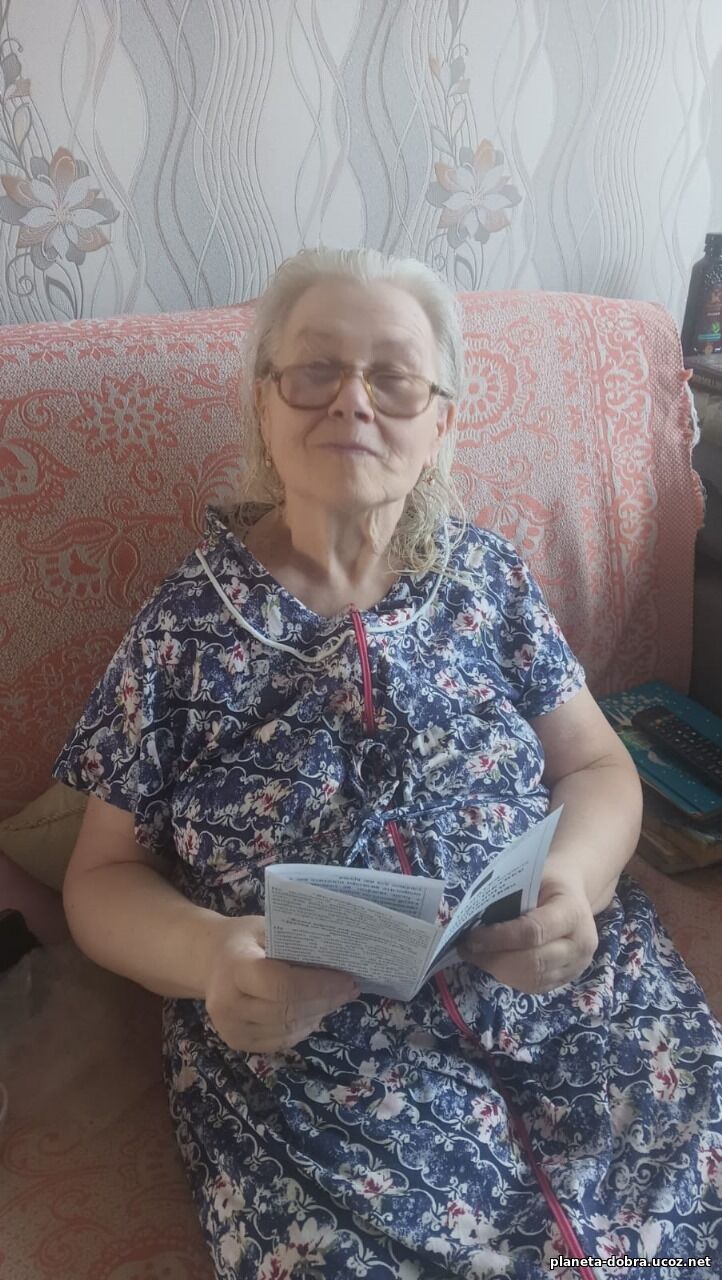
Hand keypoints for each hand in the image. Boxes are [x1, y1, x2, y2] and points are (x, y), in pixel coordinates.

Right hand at [204, 916, 358, 1051]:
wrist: (208, 960)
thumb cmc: (242, 939)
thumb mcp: (265, 927)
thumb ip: (294, 942)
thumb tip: (338, 954)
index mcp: (235, 968)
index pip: (283, 985)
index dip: (319, 985)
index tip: (346, 978)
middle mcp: (228, 1004)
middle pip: (288, 1010)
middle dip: (325, 1001)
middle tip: (349, 989)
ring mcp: (230, 1028)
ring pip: (288, 1030)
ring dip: (318, 1015)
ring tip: (337, 999)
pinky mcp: (236, 1042)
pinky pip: (280, 1041)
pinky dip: (303, 1028)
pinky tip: (315, 1012)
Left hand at [458, 873, 598, 994]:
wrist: (575, 893)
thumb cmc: (548, 880)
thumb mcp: (530, 875)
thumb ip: (508, 897)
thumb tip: (472, 920)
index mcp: (573, 912)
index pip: (533, 932)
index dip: (499, 938)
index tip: (471, 936)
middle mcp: (580, 944)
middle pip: (533, 962)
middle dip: (494, 959)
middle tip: (467, 948)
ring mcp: (577, 966)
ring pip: (532, 979)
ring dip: (497, 970)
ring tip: (476, 955)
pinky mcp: (567, 979)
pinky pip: (534, 986)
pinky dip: (508, 977)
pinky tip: (493, 963)